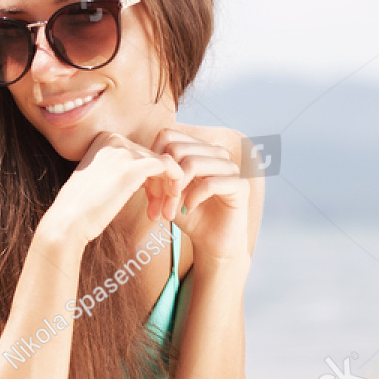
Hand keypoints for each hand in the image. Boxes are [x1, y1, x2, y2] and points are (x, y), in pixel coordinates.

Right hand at [41, 131, 183, 246]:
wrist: (68, 222)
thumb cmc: (80, 210)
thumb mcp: (98, 180)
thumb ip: (117, 171)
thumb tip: (141, 177)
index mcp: (104, 140)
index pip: (139, 154)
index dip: (149, 180)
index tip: (149, 203)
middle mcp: (114, 140)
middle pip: (152, 159)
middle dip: (159, 187)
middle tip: (158, 212)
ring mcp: (124, 151)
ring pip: (163, 165)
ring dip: (167, 191)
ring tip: (164, 214)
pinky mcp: (134, 167)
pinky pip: (169, 167)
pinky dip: (176, 183)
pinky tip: (172, 204)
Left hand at [149, 128, 250, 264]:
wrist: (212, 242)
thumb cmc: (189, 214)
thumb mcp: (166, 191)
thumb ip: (156, 173)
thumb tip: (138, 160)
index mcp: (199, 148)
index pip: (168, 136)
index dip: (154, 160)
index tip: (148, 188)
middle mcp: (216, 152)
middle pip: (177, 149)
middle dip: (162, 179)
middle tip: (157, 205)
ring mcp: (230, 167)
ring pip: (193, 163)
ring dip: (175, 191)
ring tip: (169, 211)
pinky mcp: (241, 186)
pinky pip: (210, 183)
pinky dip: (193, 197)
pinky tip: (188, 209)